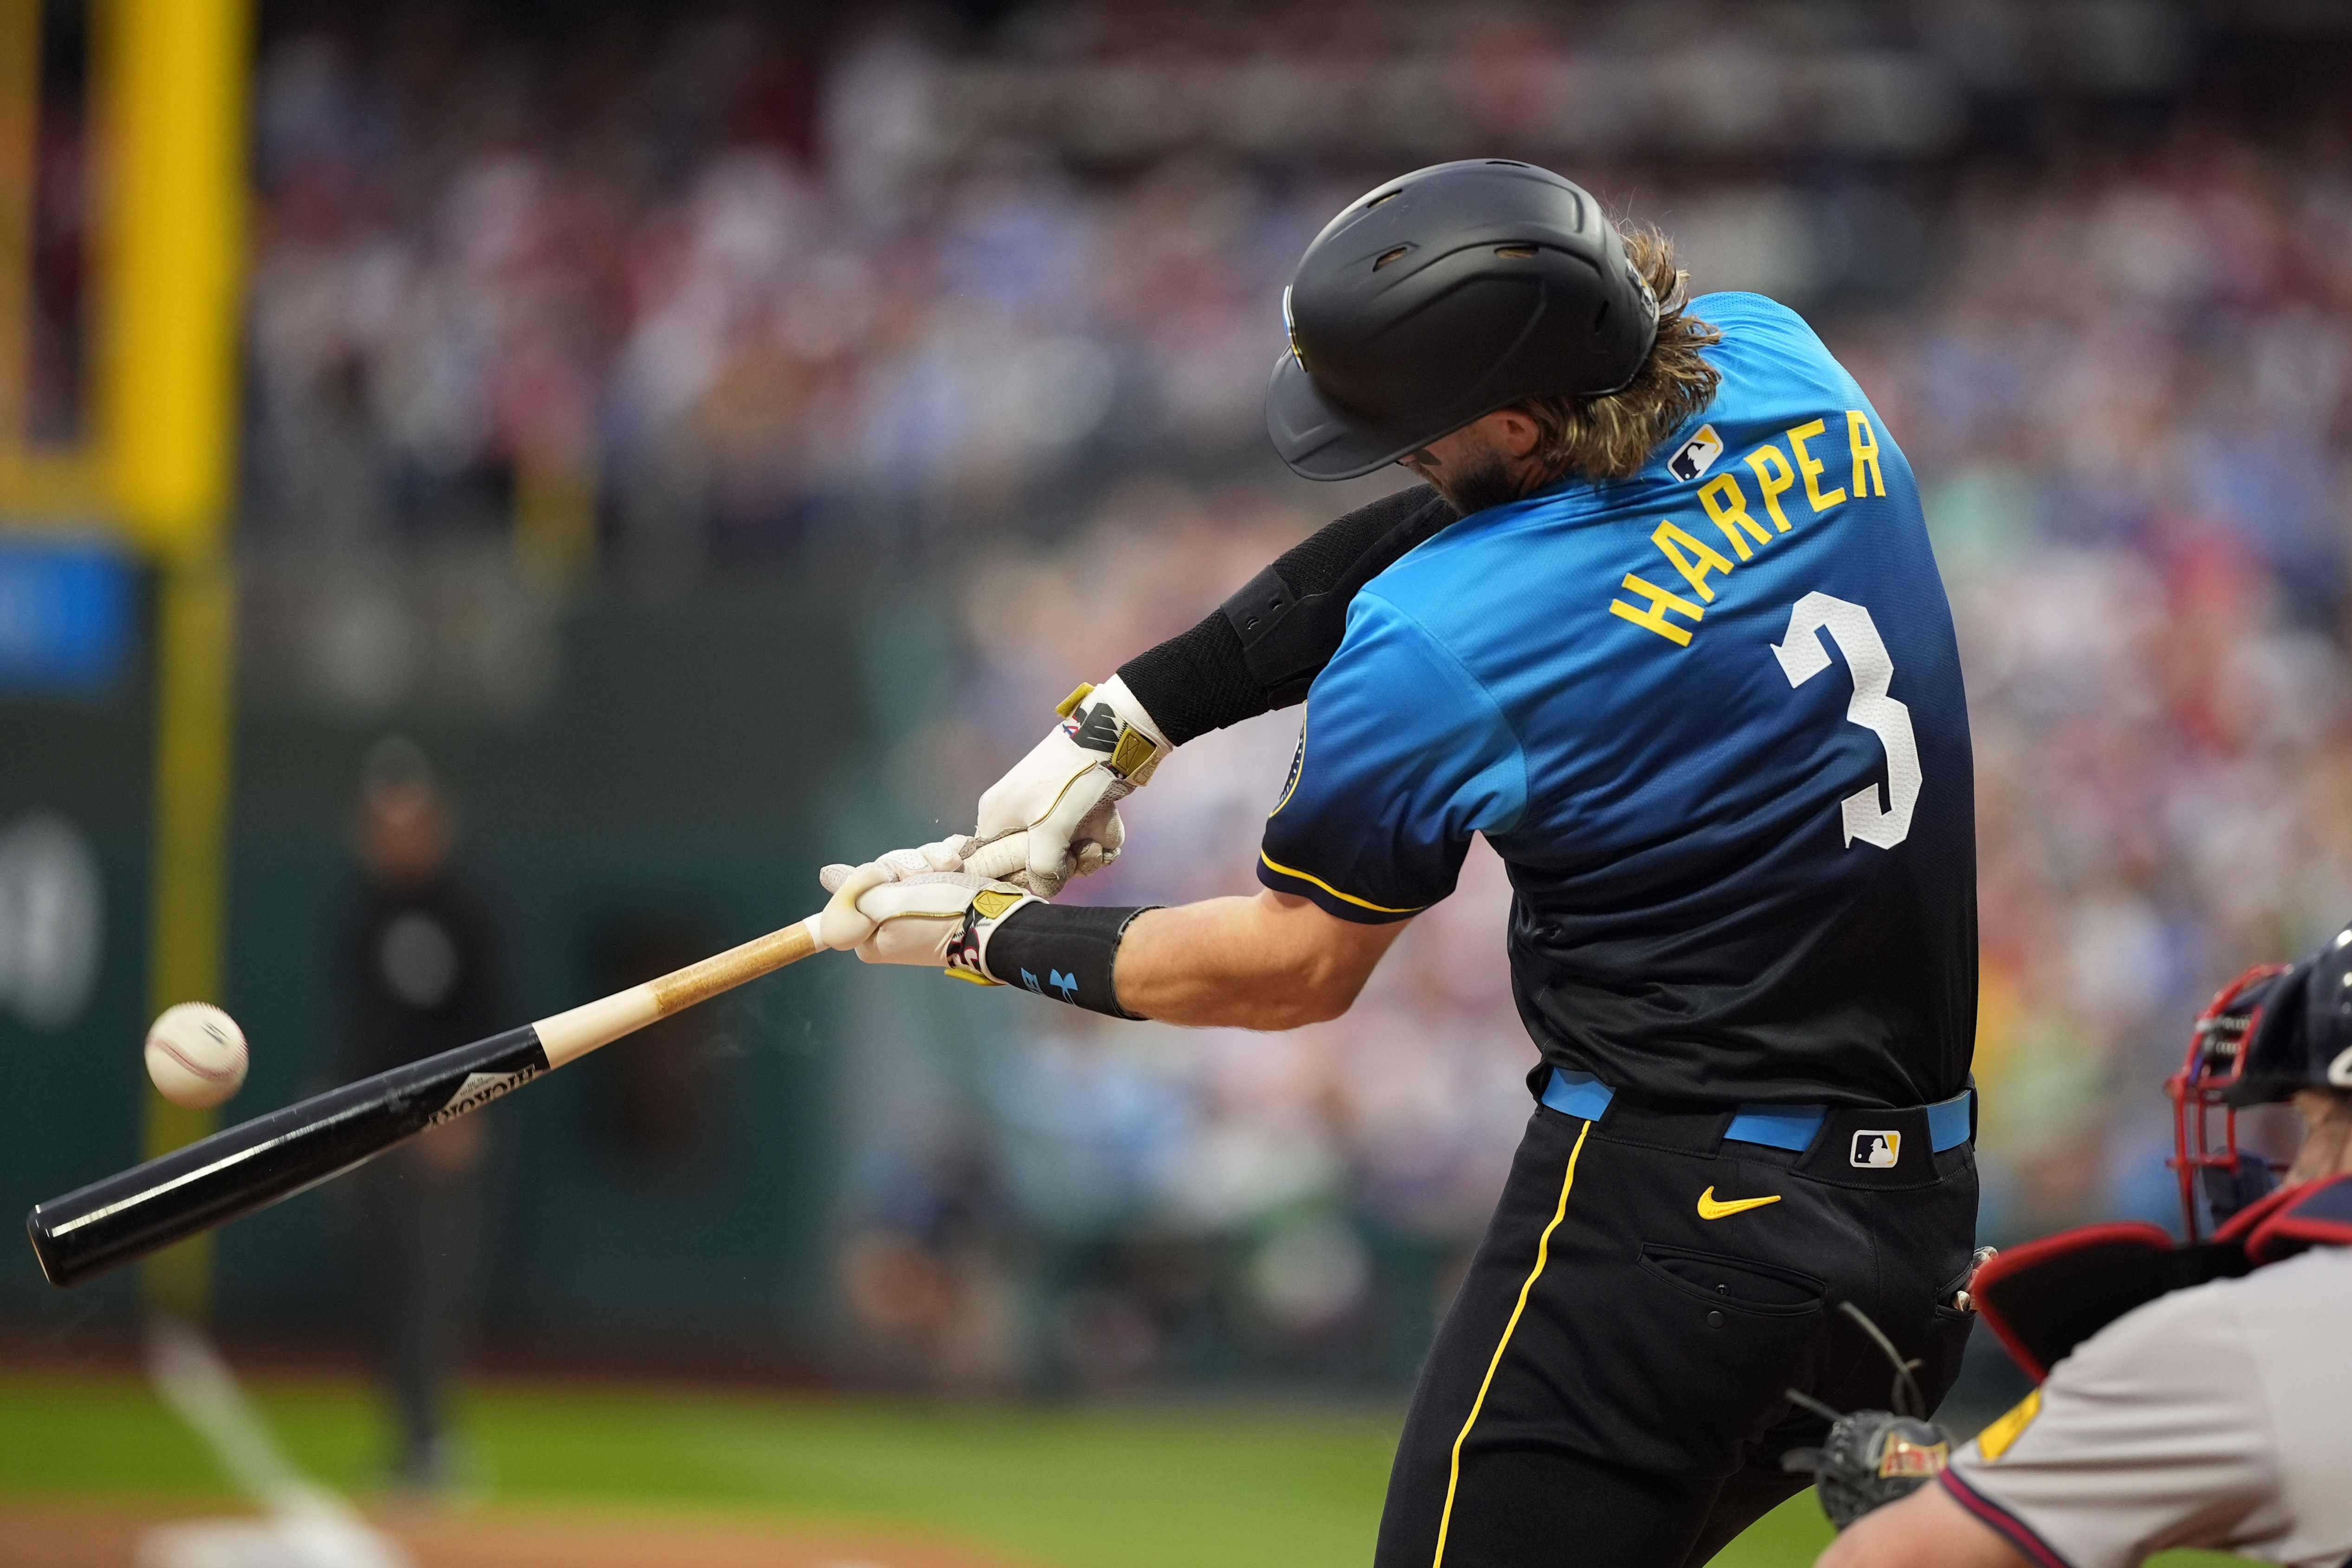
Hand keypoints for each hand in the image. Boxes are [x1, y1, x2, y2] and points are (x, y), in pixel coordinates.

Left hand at [815, 853, 1034, 976]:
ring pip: (910, 861)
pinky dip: (947, 857)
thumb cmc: (943, 915)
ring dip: (931, 858)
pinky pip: (934, 859)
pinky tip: (960, 865)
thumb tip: (826, 875)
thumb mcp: (891, 903)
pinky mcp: (943, 890)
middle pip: (883, 871)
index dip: (873, 876)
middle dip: (907, 865)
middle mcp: (892, 921)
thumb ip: (856, 890)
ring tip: (950, 871)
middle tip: (923, 878)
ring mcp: (919, 905)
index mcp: (872, 935)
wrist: (1000, 919)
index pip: (854, 888)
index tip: (889, 879)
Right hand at [973, 675, 1169, 896]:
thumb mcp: (1050, 830)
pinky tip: (1109, 833)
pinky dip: (1099, 839)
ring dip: (1087, 854)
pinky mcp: (1075, 807)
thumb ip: (1042, 868)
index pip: (995, 863)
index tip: (1046, 869)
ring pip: (1064, 852)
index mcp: (998, 816)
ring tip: (1099, 842)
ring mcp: (1049, 810)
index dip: (1021, 874)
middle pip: (1035, 862)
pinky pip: (1084, 837)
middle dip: (1064, 864)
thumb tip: (1045, 888)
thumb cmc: (1073, 781)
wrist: (1114, 738)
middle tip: (1080, 853)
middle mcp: (1019, 814)